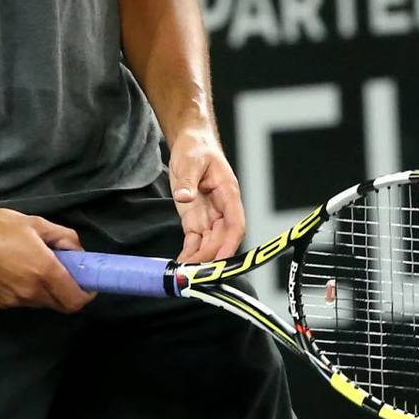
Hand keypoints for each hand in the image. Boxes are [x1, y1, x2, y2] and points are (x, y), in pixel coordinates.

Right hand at [0, 207, 94, 312]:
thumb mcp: (35, 222)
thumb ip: (63, 237)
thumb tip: (77, 252)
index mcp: (44, 271)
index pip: (76, 300)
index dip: (86, 294)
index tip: (87, 283)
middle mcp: (31, 292)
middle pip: (60, 305)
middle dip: (67, 292)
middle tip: (63, 272)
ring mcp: (14, 301)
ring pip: (41, 303)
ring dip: (46, 291)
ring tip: (33, 266)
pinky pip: (22, 302)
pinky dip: (27, 291)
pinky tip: (14, 271)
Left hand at [168, 130, 245, 263]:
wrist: (191, 143)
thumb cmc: (197, 148)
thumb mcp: (191, 160)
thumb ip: (188, 180)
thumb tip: (185, 197)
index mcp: (228, 194)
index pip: (236, 224)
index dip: (230, 244)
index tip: (220, 259)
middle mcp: (222, 208)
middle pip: (222, 239)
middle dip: (210, 256)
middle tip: (196, 272)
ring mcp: (209, 214)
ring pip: (210, 242)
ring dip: (200, 258)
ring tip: (186, 274)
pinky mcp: (195, 217)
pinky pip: (196, 239)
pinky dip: (190, 252)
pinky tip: (182, 264)